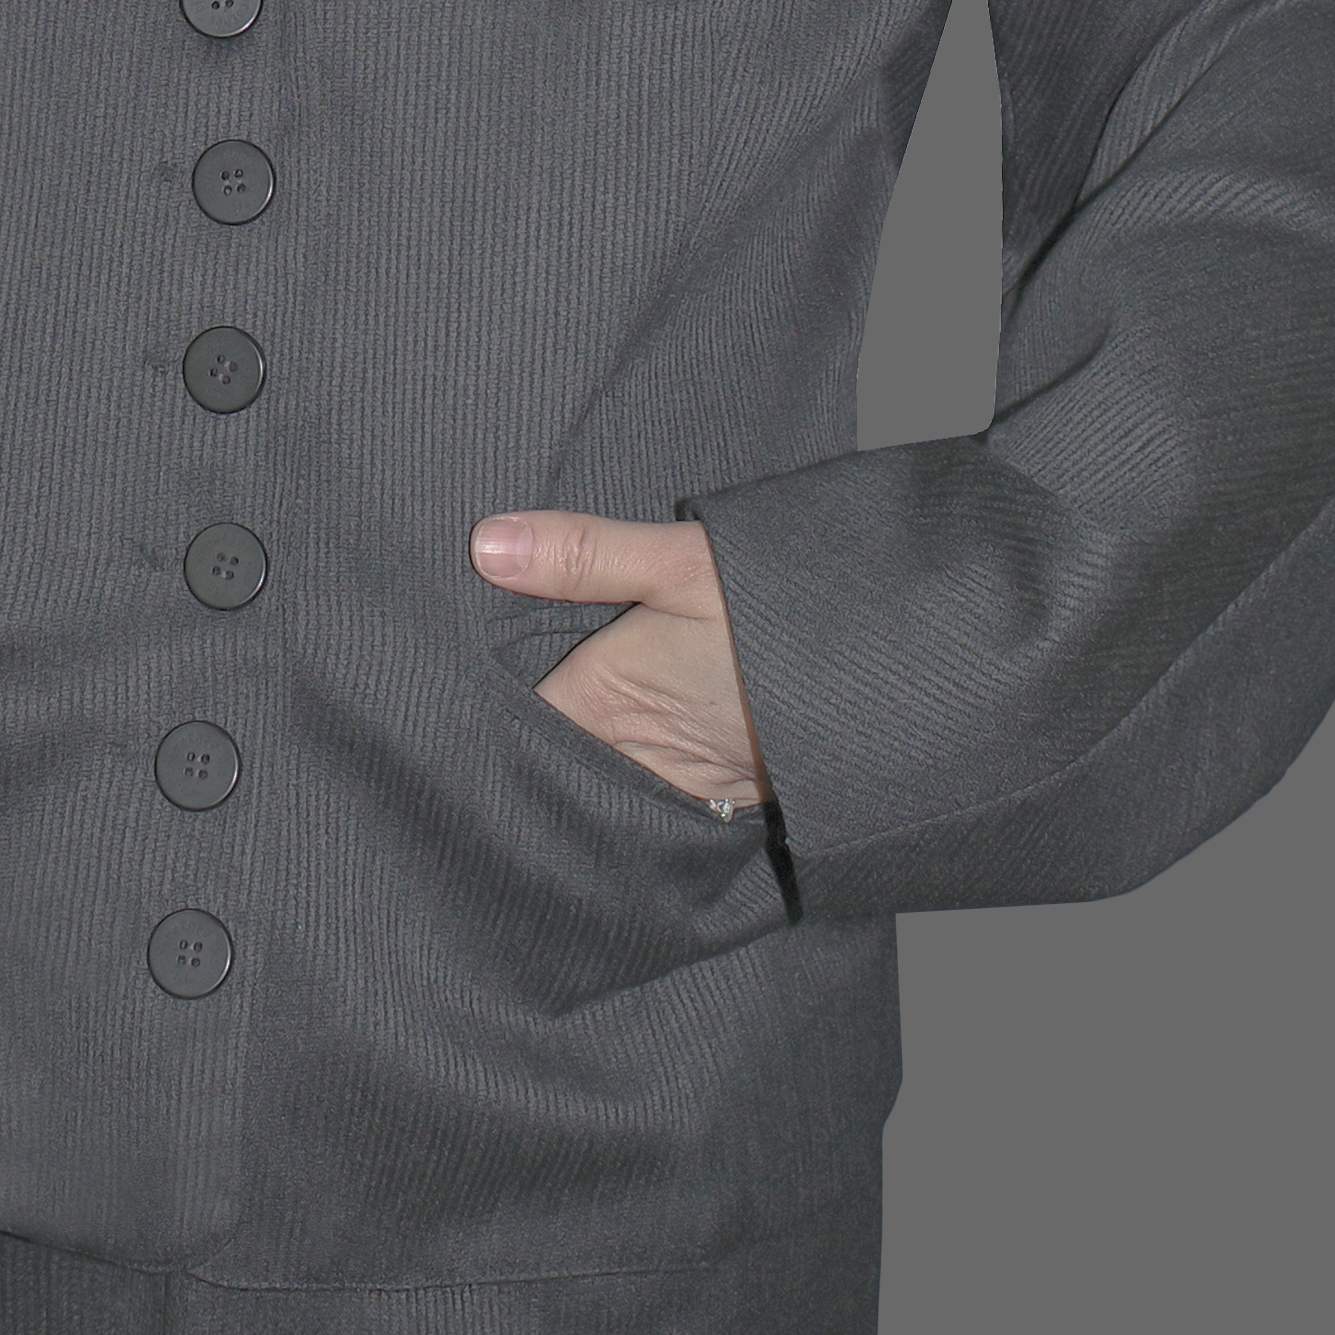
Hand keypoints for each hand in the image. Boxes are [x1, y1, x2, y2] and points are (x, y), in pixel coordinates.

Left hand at [468, 509, 770, 810]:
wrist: (892, 679)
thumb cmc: (782, 619)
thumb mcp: (683, 563)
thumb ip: (584, 554)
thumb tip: (485, 542)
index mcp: (602, 704)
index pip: (511, 727)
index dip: (475, 712)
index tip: (441, 693)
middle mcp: (631, 758)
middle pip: (551, 758)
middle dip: (522, 743)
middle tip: (468, 717)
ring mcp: (677, 783)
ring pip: (602, 774)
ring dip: (583, 754)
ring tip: (537, 732)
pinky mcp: (720, 791)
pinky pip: (653, 788)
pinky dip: (634, 768)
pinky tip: (627, 745)